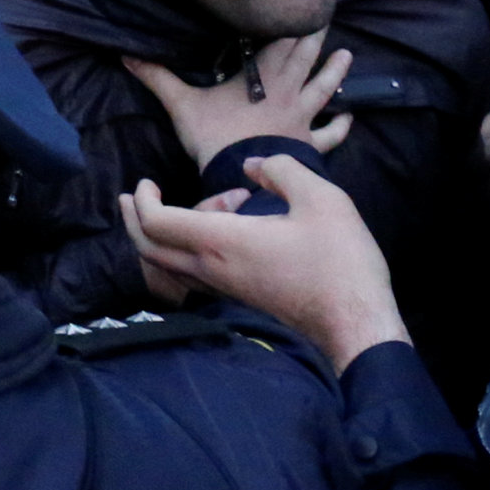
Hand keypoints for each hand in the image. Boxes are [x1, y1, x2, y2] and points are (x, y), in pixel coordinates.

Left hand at [118, 157, 408, 370]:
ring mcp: (224, 288)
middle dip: (134, 219)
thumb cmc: (340, 261)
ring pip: (171, 262)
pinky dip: (192, 247)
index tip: (145, 182)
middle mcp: (212, 268)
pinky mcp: (238, 297)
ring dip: (169, 232)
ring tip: (210, 202)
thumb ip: (281, 170)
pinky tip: (228, 226)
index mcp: (221, 242)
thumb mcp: (320, 198)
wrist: (356, 323)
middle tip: (134, 195)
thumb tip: (253, 166)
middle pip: (149, 248)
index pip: (156, 223)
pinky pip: (194, 272)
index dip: (143, 200)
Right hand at [124, 31, 356, 170]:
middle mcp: (287, 91)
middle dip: (315, 37)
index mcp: (261, 76)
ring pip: (324, 88)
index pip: (280, 40)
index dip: (291, 21)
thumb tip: (126, 54)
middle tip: (326, 17)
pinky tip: (349, 118)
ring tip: (347, 54)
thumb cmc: (213, 136)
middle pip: (306, 57)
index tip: (301, 1)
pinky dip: (340, 126)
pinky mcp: (308, 143)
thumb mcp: (181, 104)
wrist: (239, 176)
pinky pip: (330, 133)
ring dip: (335, 71)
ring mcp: (301, 117)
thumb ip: (158, 78)